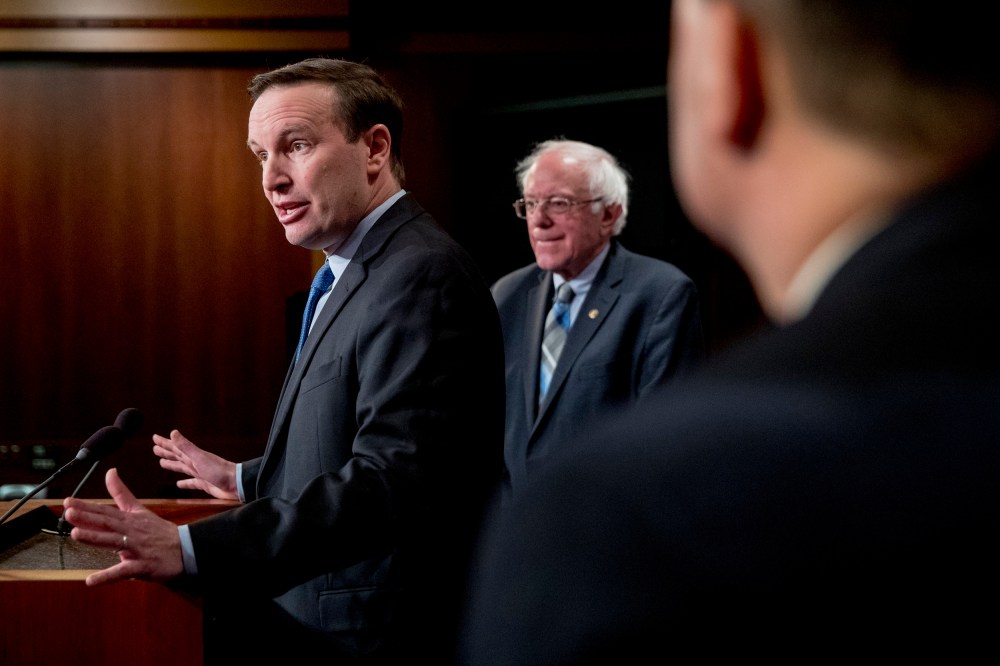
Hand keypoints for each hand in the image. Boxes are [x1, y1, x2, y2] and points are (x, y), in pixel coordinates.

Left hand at [62, 468, 183, 585]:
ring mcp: (137, 548)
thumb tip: (110, 472)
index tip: (68, 501)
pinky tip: (90, 580)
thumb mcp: (140, 510)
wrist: (186, 549)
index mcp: (130, 519)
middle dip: (88, 517)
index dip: (87, 506)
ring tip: (77, 534)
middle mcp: (132, 531)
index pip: (106, 510)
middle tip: (69, 512)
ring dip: (96, 538)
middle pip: (108, 522)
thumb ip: (122, 493)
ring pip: (114, 542)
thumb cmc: (159, 532)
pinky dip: (107, 576)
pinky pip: (123, 571)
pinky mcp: (142, 566)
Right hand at [152, 429, 238, 499]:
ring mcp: (200, 473)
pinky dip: (184, 483)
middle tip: (155, 449)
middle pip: (177, 456)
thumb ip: (186, 446)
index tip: (154, 437)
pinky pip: (191, 483)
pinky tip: (179, 484)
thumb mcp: (199, 458)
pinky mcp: (204, 484)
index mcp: (193, 456)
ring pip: (182, 468)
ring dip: (173, 464)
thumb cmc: (219, 471)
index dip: (165, 443)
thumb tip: (173, 432)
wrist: (236, 483)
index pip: (175, 447)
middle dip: (167, 452)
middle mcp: (195, 463)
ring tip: (162, 463)